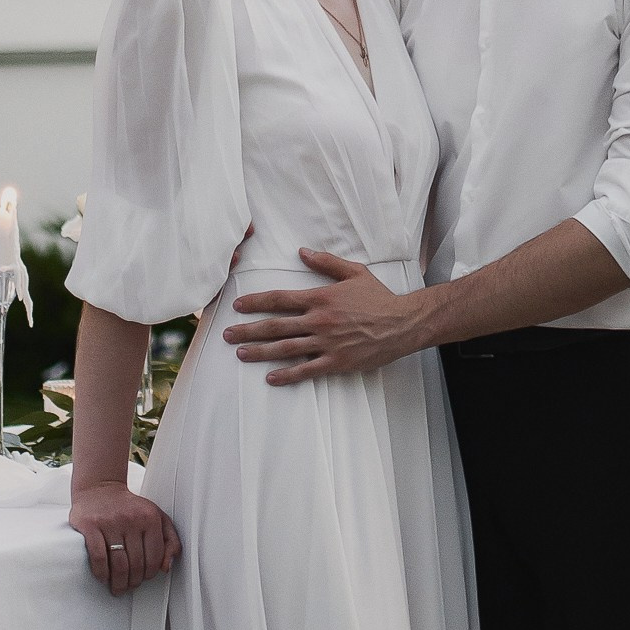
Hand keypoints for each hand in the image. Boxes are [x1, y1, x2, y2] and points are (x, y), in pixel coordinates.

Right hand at [68, 482, 179, 593]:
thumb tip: (166, 567)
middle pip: (136, 564)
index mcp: (150, 518)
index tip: (143, 579)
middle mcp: (131, 520)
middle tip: (129, 587)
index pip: (154, 558)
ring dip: (118, 582)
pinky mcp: (90, 526)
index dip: (149, 574)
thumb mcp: (158, 517)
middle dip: (133, 582)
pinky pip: (98, 557)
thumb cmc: (129, 507)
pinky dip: (102, 573)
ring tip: (117, 587)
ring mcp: (110, 522)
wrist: (100, 488)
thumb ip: (170, 540)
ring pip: (118, 564)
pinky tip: (103, 577)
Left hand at [225, 250, 429, 384]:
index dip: (256, 302)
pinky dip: (287, 374)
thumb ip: (326, 262)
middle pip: (275, 326)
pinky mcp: (336, 362)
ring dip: (260, 352)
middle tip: (227, 335)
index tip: (238, 305)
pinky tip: (271, 378)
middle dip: (248, 330)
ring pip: (285, 348)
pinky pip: (307, 369)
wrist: (403, 323)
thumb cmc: (379, 298)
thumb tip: (302, 252)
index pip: (280, 299)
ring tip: (240, 354)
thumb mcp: (354, 272)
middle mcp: (319, 320)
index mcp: (320, 298)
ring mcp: (327, 343)